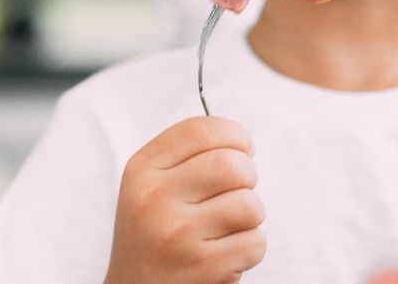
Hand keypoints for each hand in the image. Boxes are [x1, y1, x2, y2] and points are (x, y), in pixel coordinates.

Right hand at [105, 116, 265, 283]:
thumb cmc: (153, 236)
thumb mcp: (148, 187)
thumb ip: (186, 157)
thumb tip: (241, 141)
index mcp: (141, 171)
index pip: (201, 130)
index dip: (235, 134)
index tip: (244, 148)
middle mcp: (154, 199)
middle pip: (232, 164)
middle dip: (248, 177)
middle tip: (238, 192)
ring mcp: (178, 234)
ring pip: (249, 204)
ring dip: (251, 217)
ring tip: (228, 227)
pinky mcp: (203, 267)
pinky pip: (255, 242)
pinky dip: (251, 248)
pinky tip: (225, 253)